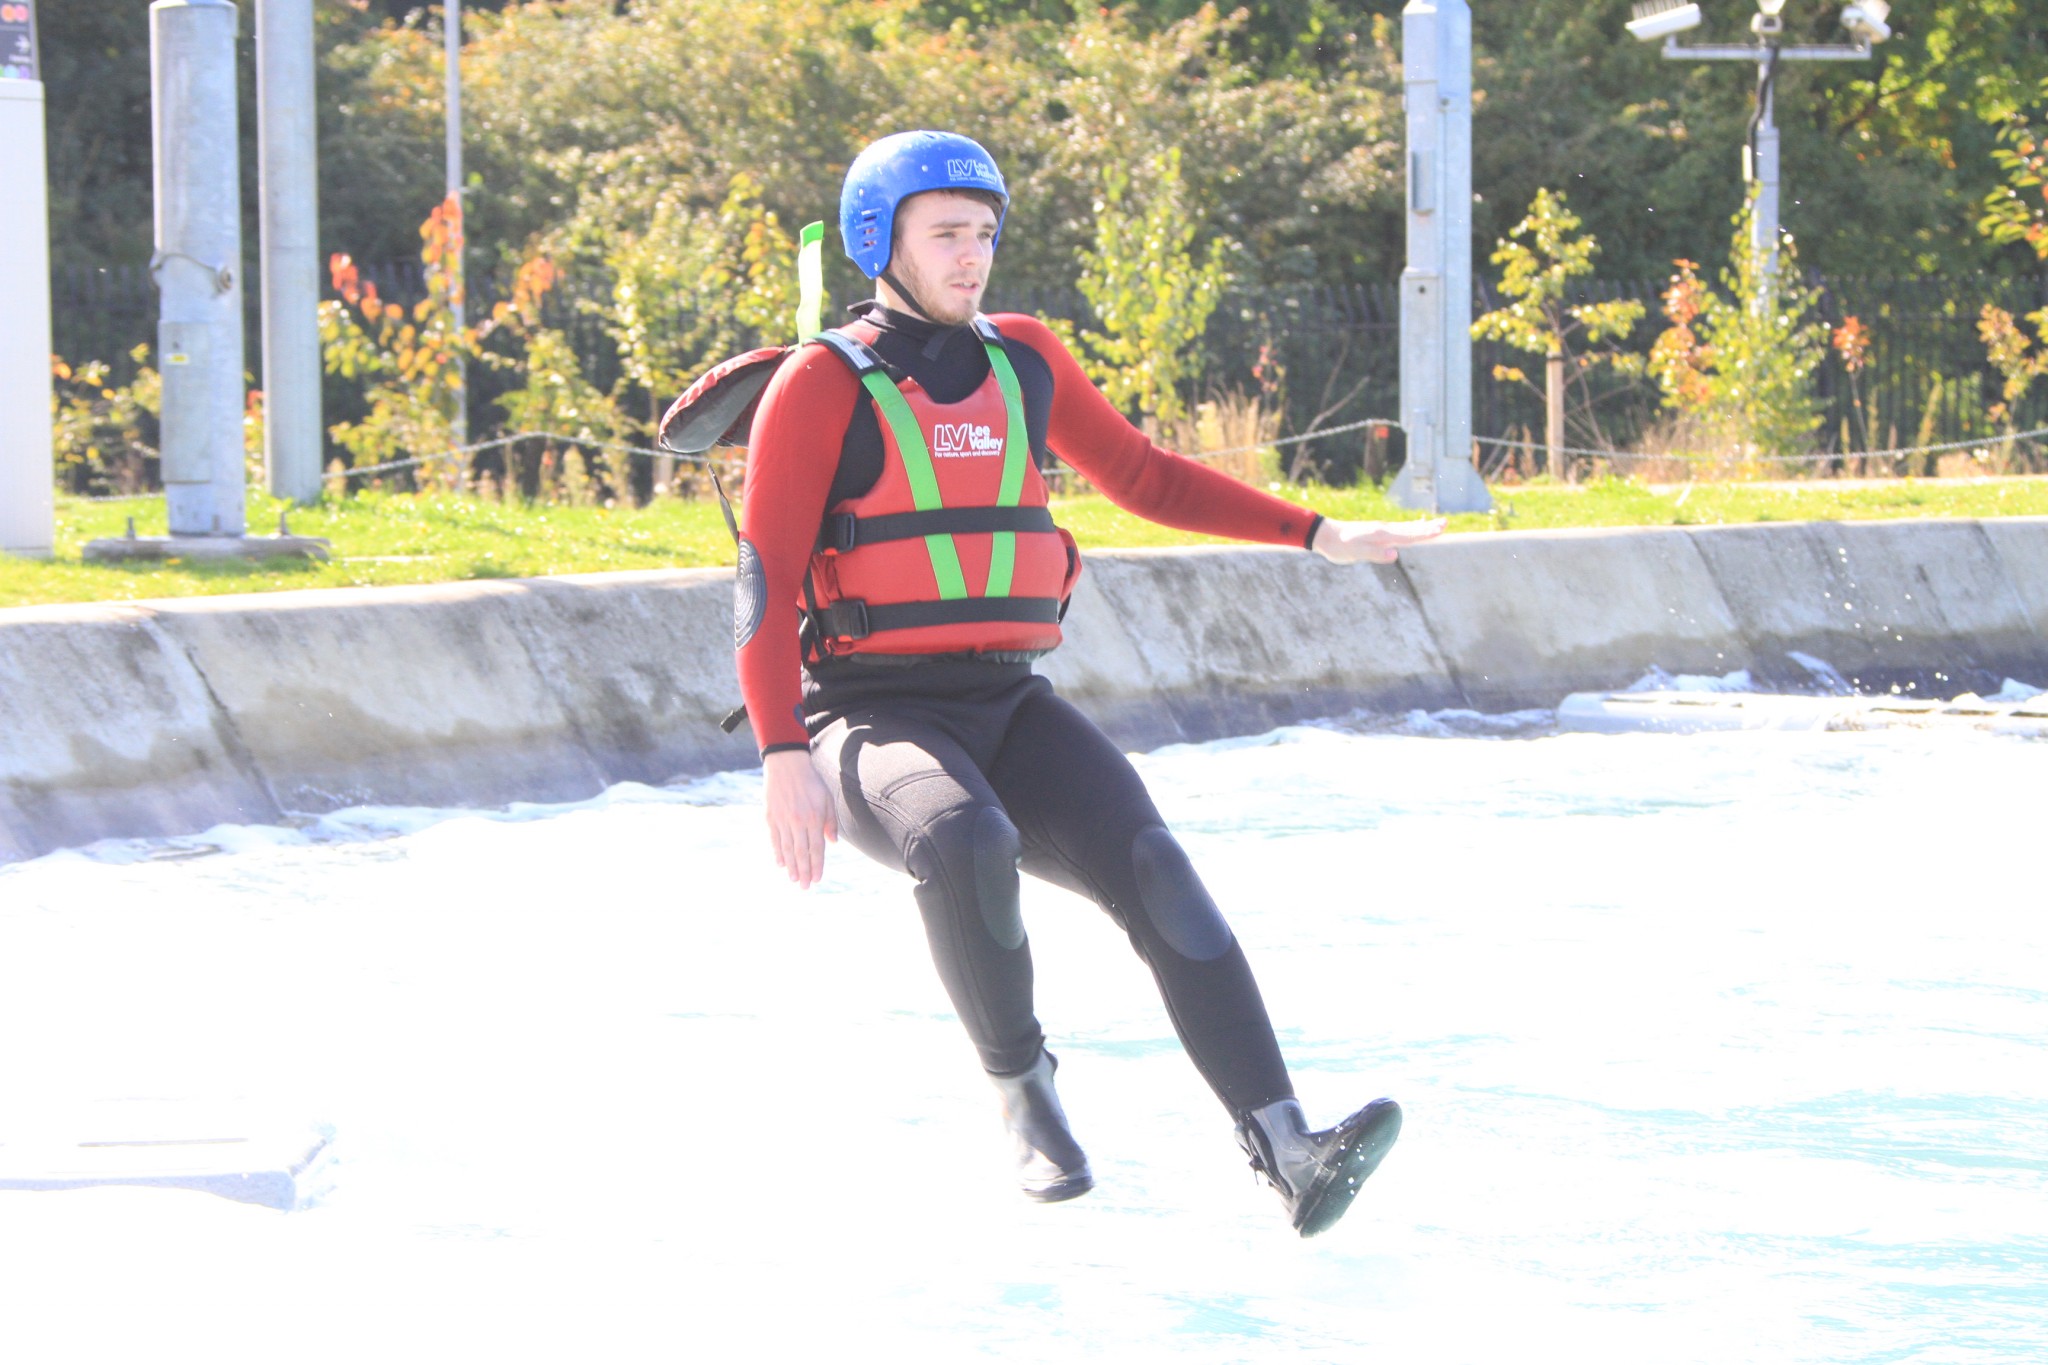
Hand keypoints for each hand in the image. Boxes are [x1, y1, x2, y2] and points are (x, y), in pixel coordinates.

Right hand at [762, 748, 837, 888]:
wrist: (787, 765)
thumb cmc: (811, 782)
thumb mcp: (827, 798)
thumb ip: (830, 821)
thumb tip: (832, 843)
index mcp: (814, 818)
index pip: (816, 848)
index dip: (817, 865)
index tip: (817, 879)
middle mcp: (798, 821)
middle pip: (801, 853)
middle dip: (804, 872)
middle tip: (806, 887)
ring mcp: (782, 820)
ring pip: (787, 849)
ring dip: (791, 867)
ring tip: (794, 880)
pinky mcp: (770, 817)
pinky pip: (775, 839)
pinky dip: (778, 853)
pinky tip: (781, 864)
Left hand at [1312, 516, 1445, 564]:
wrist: (1325, 535)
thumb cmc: (1339, 546)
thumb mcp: (1355, 552)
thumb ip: (1375, 553)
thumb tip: (1396, 554)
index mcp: (1381, 535)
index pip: (1408, 535)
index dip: (1424, 533)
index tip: (1440, 530)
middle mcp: (1383, 530)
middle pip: (1411, 530)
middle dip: (1428, 528)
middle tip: (1446, 524)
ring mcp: (1381, 530)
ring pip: (1406, 529)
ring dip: (1422, 527)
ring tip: (1438, 524)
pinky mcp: (1377, 533)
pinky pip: (1399, 531)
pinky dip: (1411, 529)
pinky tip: (1417, 527)